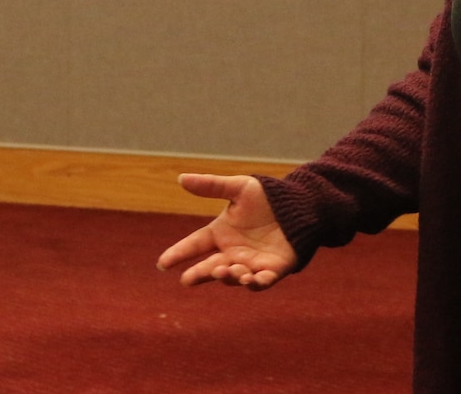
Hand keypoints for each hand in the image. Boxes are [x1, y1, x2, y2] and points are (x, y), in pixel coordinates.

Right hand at [156, 173, 299, 289]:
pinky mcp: (272, 270)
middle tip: (187, 279)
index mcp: (220, 233)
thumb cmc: (266, 197)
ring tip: (225, 271)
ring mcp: (251, 264)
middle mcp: (232, 252)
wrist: (298, 206)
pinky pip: (261, 281)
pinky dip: (255, 283)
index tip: (162, 263)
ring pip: (234, 277)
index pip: (195, 244)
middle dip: (199, 274)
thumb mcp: (238, 187)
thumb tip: (180, 178)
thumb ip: (211, 185)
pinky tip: (251, 279)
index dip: (179, 253)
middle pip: (210, 267)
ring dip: (228, 277)